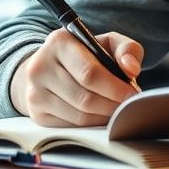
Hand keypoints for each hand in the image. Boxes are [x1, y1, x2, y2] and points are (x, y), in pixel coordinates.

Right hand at [10, 29, 142, 126]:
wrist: (47, 67)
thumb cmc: (85, 55)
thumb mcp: (106, 43)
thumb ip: (127, 49)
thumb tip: (131, 68)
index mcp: (59, 42)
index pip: (89, 73)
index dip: (115, 88)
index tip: (133, 95)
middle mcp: (40, 66)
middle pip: (85, 99)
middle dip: (112, 106)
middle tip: (128, 107)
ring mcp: (35, 92)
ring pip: (79, 116)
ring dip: (104, 117)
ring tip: (116, 110)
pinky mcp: (36, 113)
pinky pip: (71, 127)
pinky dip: (91, 125)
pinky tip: (99, 115)